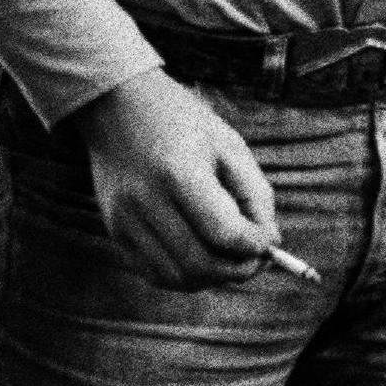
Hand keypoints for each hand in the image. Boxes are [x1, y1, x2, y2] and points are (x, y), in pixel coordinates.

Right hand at [74, 68, 282, 288]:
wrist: (119, 108)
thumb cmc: (184, 124)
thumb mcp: (230, 147)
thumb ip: (255, 195)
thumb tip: (268, 242)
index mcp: (179, 174)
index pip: (224, 233)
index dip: (256, 246)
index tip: (271, 242)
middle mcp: (145, 202)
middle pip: (200, 264)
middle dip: (239, 270)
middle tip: (257, 259)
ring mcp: (124, 221)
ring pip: (177, 277)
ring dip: (213, 278)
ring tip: (232, 258)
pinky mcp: (114, 231)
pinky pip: (155, 273)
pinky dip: (186, 275)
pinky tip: (203, 256)